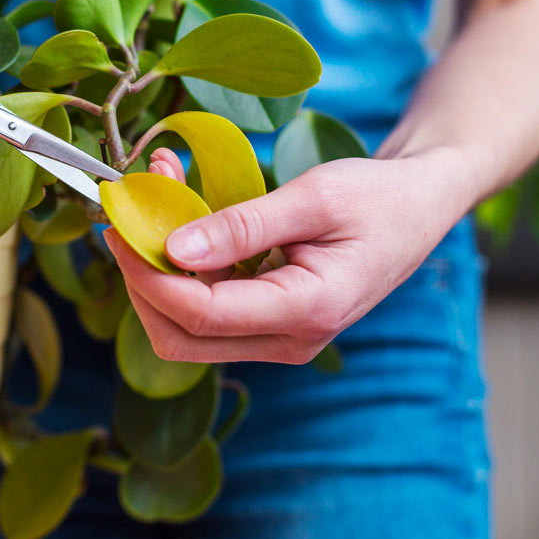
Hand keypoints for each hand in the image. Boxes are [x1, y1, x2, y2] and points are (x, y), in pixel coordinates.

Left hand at [104, 147, 472, 363]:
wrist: (419, 208)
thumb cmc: (377, 197)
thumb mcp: (313, 197)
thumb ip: (242, 225)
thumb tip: (173, 249)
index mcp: (306, 312)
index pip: (200, 312)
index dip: (147, 271)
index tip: (119, 223)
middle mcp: (289, 341)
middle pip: (181, 338)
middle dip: (141, 282)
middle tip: (124, 220)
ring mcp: (279, 338)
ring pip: (188, 330)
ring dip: (158, 271)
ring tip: (155, 198)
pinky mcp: (270, 323)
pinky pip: (209, 310)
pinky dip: (184, 269)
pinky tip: (180, 216)